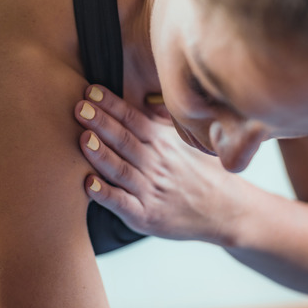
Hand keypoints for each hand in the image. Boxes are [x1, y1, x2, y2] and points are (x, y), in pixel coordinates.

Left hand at [73, 85, 239, 243]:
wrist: (228, 211)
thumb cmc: (202, 175)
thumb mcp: (188, 143)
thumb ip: (163, 123)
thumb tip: (147, 97)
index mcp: (164, 143)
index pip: (134, 119)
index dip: (112, 104)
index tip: (91, 90)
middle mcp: (156, 164)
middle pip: (125, 140)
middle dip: (101, 122)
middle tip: (79, 106)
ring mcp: (151, 190)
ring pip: (121, 170)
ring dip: (100, 154)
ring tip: (82, 139)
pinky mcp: (146, 216)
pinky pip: (123, 204)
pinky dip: (105, 195)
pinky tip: (89, 185)